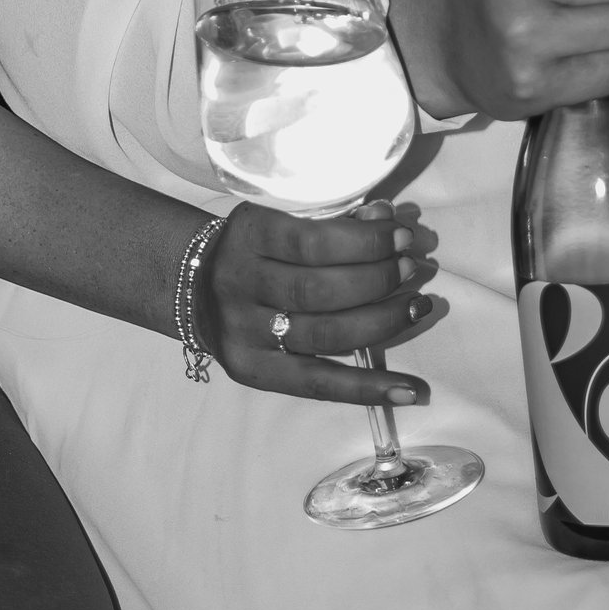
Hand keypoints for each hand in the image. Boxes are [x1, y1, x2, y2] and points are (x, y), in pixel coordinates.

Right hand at [198, 199, 444, 408]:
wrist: (192, 287)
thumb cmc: (256, 247)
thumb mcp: (282, 220)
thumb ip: (334, 221)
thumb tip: (388, 221)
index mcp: (248, 235)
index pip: (314, 241)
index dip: (366, 241)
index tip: (402, 234)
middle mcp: (240, 284)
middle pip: (321, 290)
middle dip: (378, 279)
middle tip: (413, 268)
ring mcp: (245, 334)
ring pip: (326, 336)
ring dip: (383, 323)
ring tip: (417, 306)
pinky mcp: (254, 373)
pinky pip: (318, 384)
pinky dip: (368, 388)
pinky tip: (408, 389)